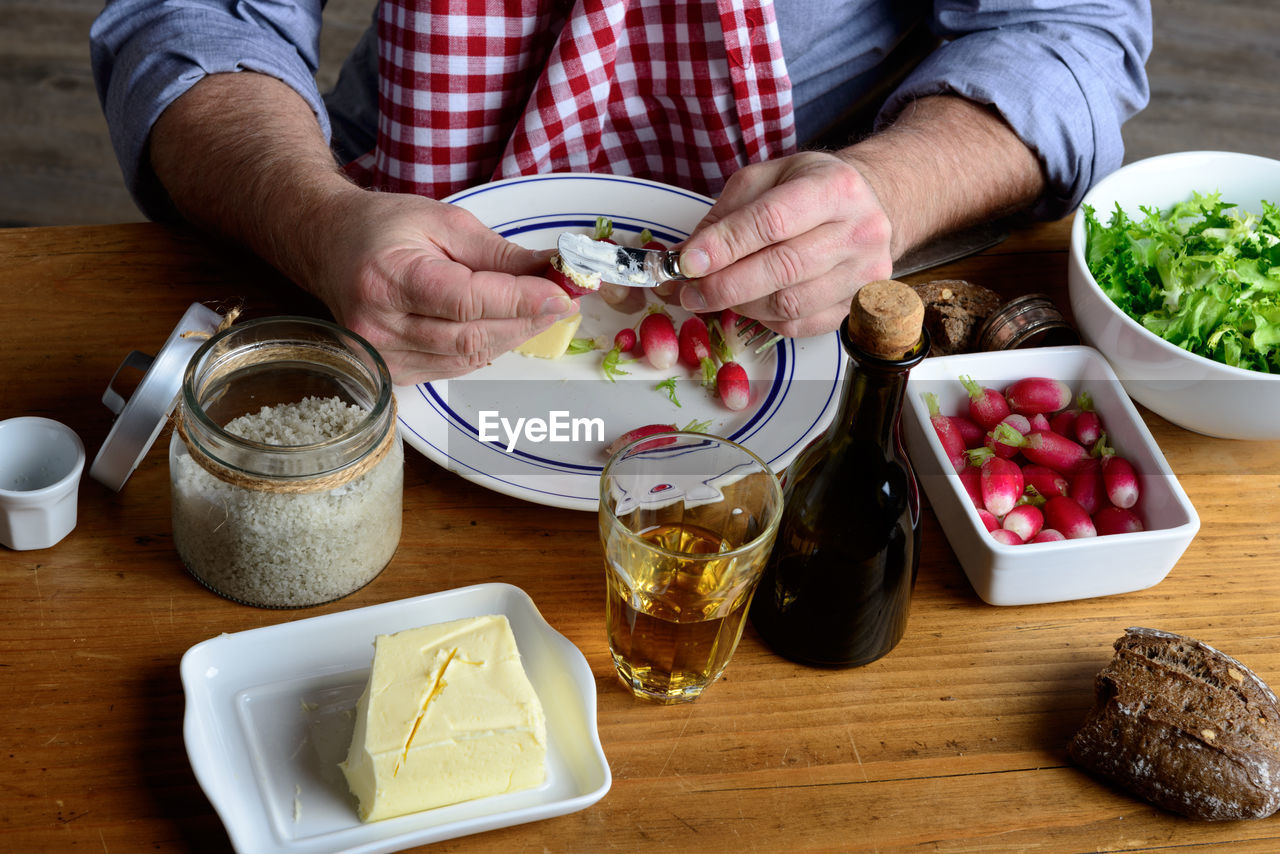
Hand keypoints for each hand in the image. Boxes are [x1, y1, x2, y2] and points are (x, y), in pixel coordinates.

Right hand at [302, 188, 577, 383]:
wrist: (329, 246)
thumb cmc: (384, 227)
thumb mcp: (444, 222)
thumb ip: (499, 253)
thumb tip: (551, 272)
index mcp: (388, 278)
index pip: (466, 301)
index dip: (520, 301)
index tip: (561, 293)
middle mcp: (378, 325)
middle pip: (471, 335)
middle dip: (526, 320)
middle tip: (561, 301)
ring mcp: (382, 356)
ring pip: (467, 357)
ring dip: (512, 336)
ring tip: (539, 311)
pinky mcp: (392, 372)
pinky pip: (453, 367)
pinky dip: (486, 348)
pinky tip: (504, 326)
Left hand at [669, 151, 894, 337]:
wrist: (865, 206)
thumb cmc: (809, 190)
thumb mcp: (766, 180)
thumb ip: (726, 215)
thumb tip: (687, 257)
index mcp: (835, 187)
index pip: (772, 221)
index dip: (725, 245)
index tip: (687, 263)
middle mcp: (860, 230)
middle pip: (782, 267)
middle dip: (725, 285)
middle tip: (691, 292)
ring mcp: (865, 272)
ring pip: (790, 304)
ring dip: (742, 305)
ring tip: (720, 295)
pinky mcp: (858, 305)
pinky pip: (801, 325)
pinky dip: (766, 319)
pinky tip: (754, 302)